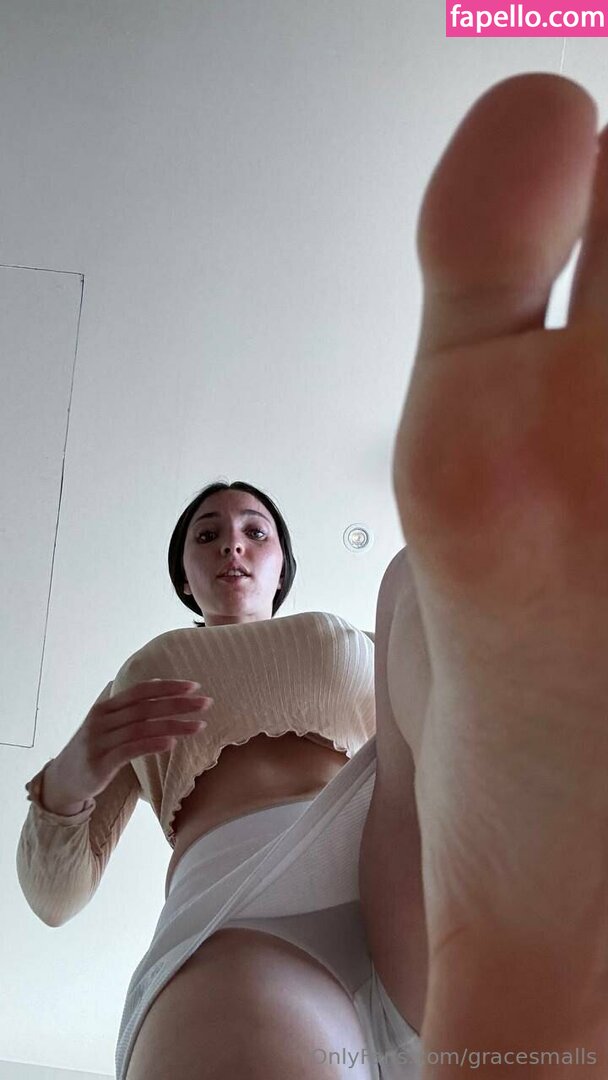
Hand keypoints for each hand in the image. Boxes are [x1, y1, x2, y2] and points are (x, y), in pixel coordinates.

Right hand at [49, 679, 212, 802]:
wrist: (63, 781)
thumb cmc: (94, 750)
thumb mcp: (109, 725)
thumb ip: (131, 710)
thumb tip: (161, 690)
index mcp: (106, 707)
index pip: (141, 690)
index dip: (168, 686)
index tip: (194, 687)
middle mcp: (102, 719)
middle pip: (146, 707)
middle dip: (178, 703)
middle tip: (206, 703)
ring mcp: (99, 740)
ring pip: (142, 727)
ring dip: (173, 725)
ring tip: (199, 726)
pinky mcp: (99, 763)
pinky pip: (130, 750)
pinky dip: (152, 744)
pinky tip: (172, 743)